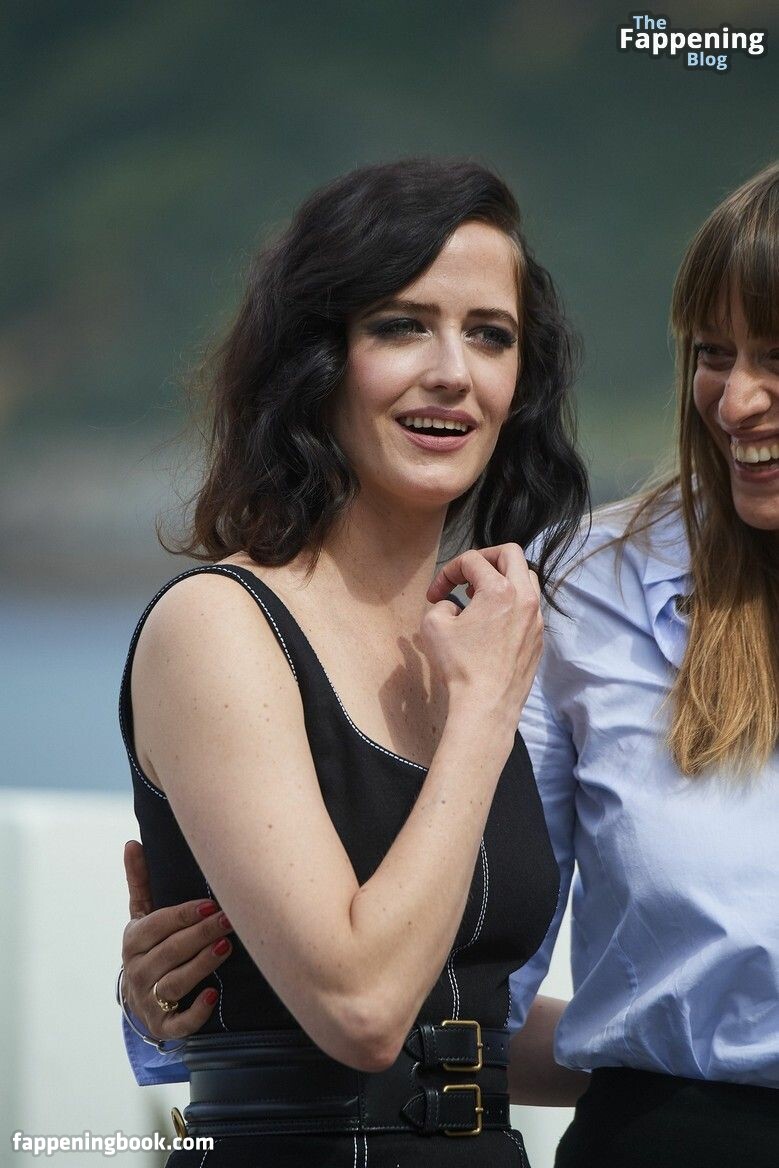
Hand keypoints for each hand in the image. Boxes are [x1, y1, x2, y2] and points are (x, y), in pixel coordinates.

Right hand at [121, 840, 233, 1039]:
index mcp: (134, 941)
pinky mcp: (163, 1025)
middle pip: (170, 952)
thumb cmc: (151, 947)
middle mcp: (138, 971)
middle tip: (229, 920)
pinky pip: (178, 1022)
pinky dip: (195, 1012)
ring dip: (201, 966)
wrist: (140, 999)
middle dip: (201, 935)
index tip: (211, 904)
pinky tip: (212, 996)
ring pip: (175, 983)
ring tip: (225, 948)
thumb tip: (132, 842)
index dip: (184, 915)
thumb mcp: (142, 916)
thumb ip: (140, 882)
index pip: (158, 925)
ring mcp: (149, 1000)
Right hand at [423, 543, 542, 730]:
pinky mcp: (539, 638)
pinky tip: (493, 622)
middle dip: (485, 558)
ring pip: (527, 578)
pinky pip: (530, 606)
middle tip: (466, 575)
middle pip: (511, 554)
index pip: (472, 560)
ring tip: (480, 596)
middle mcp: (525, 598)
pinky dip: (512, 602)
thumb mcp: (434, 626)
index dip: (447, 571)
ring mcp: (536, 619)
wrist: (487, 706)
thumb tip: (454, 606)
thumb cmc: (461, 666)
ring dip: (502, 578)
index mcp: (500, 590)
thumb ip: (442, 604)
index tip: (435, 594)